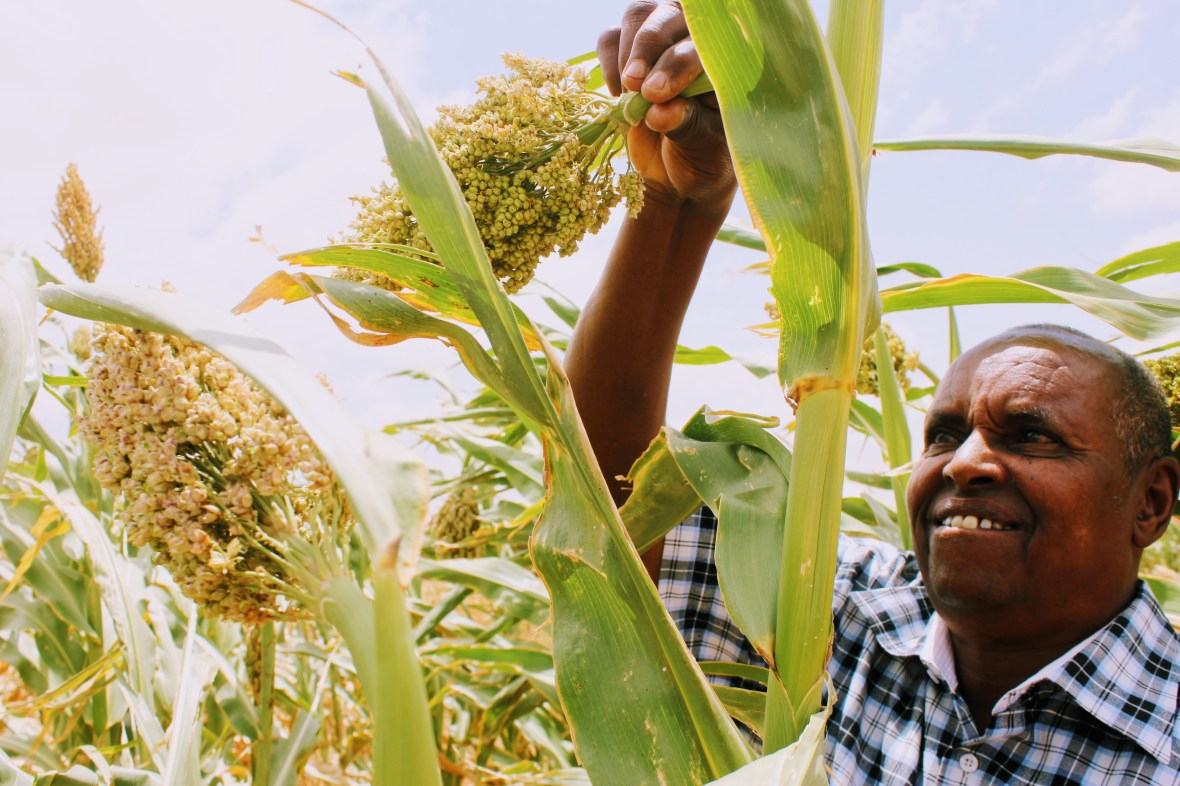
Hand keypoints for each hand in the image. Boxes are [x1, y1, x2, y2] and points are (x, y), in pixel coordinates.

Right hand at [598, 1, 735, 209]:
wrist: (676, 175)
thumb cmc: (701, 159)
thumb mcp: (702, 150)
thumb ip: (687, 126)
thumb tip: (660, 113)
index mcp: (724, 63)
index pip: (704, 44)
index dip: (676, 62)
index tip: (655, 94)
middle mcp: (694, 42)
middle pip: (670, 14)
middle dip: (648, 48)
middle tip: (634, 86)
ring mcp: (661, 43)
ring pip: (639, 14)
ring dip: (627, 51)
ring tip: (626, 91)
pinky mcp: (629, 53)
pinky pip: (611, 36)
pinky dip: (608, 60)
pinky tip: (616, 93)